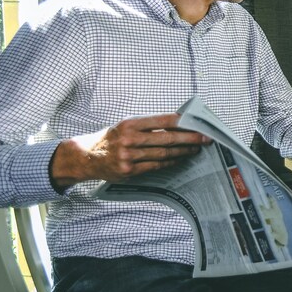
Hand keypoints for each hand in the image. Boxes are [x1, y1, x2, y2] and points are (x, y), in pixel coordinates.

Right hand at [50, 114, 210, 187]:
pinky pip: (156, 166)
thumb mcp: (126, 125)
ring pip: (163, 153)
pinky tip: (180, 159)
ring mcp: (128, 156)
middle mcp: (129, 139)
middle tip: (204, 138)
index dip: (182, 122)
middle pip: (167, 138)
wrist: (87, 156)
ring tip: (195, 149)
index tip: (197, 124)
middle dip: (189, 139)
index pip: (162, 120)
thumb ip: (148, 125)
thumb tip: (178, 123)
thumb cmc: (112, 138)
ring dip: (183, 152)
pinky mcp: (129, 170)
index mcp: (130, 123)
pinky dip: (170, 162)